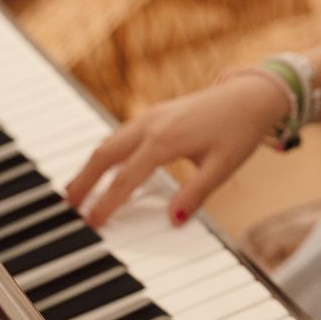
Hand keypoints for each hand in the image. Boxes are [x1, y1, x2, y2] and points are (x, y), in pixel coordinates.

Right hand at [64, 75, 285, 226]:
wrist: (253, 95)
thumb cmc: (240, 130)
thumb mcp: (222, 167)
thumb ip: (195, 195)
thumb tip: (172, 221)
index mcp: (165, 140)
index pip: (126, 179)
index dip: (106, 204)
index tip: (91, 223)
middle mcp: (151, 125)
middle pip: (104, 155)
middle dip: (83, 181)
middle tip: (67, 207)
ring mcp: (152, 116)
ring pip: (109, 142)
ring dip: (91, 166)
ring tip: (76, 190)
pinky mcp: (156, 113)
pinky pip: (121, 134)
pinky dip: (106, 152)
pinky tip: (103, 166)